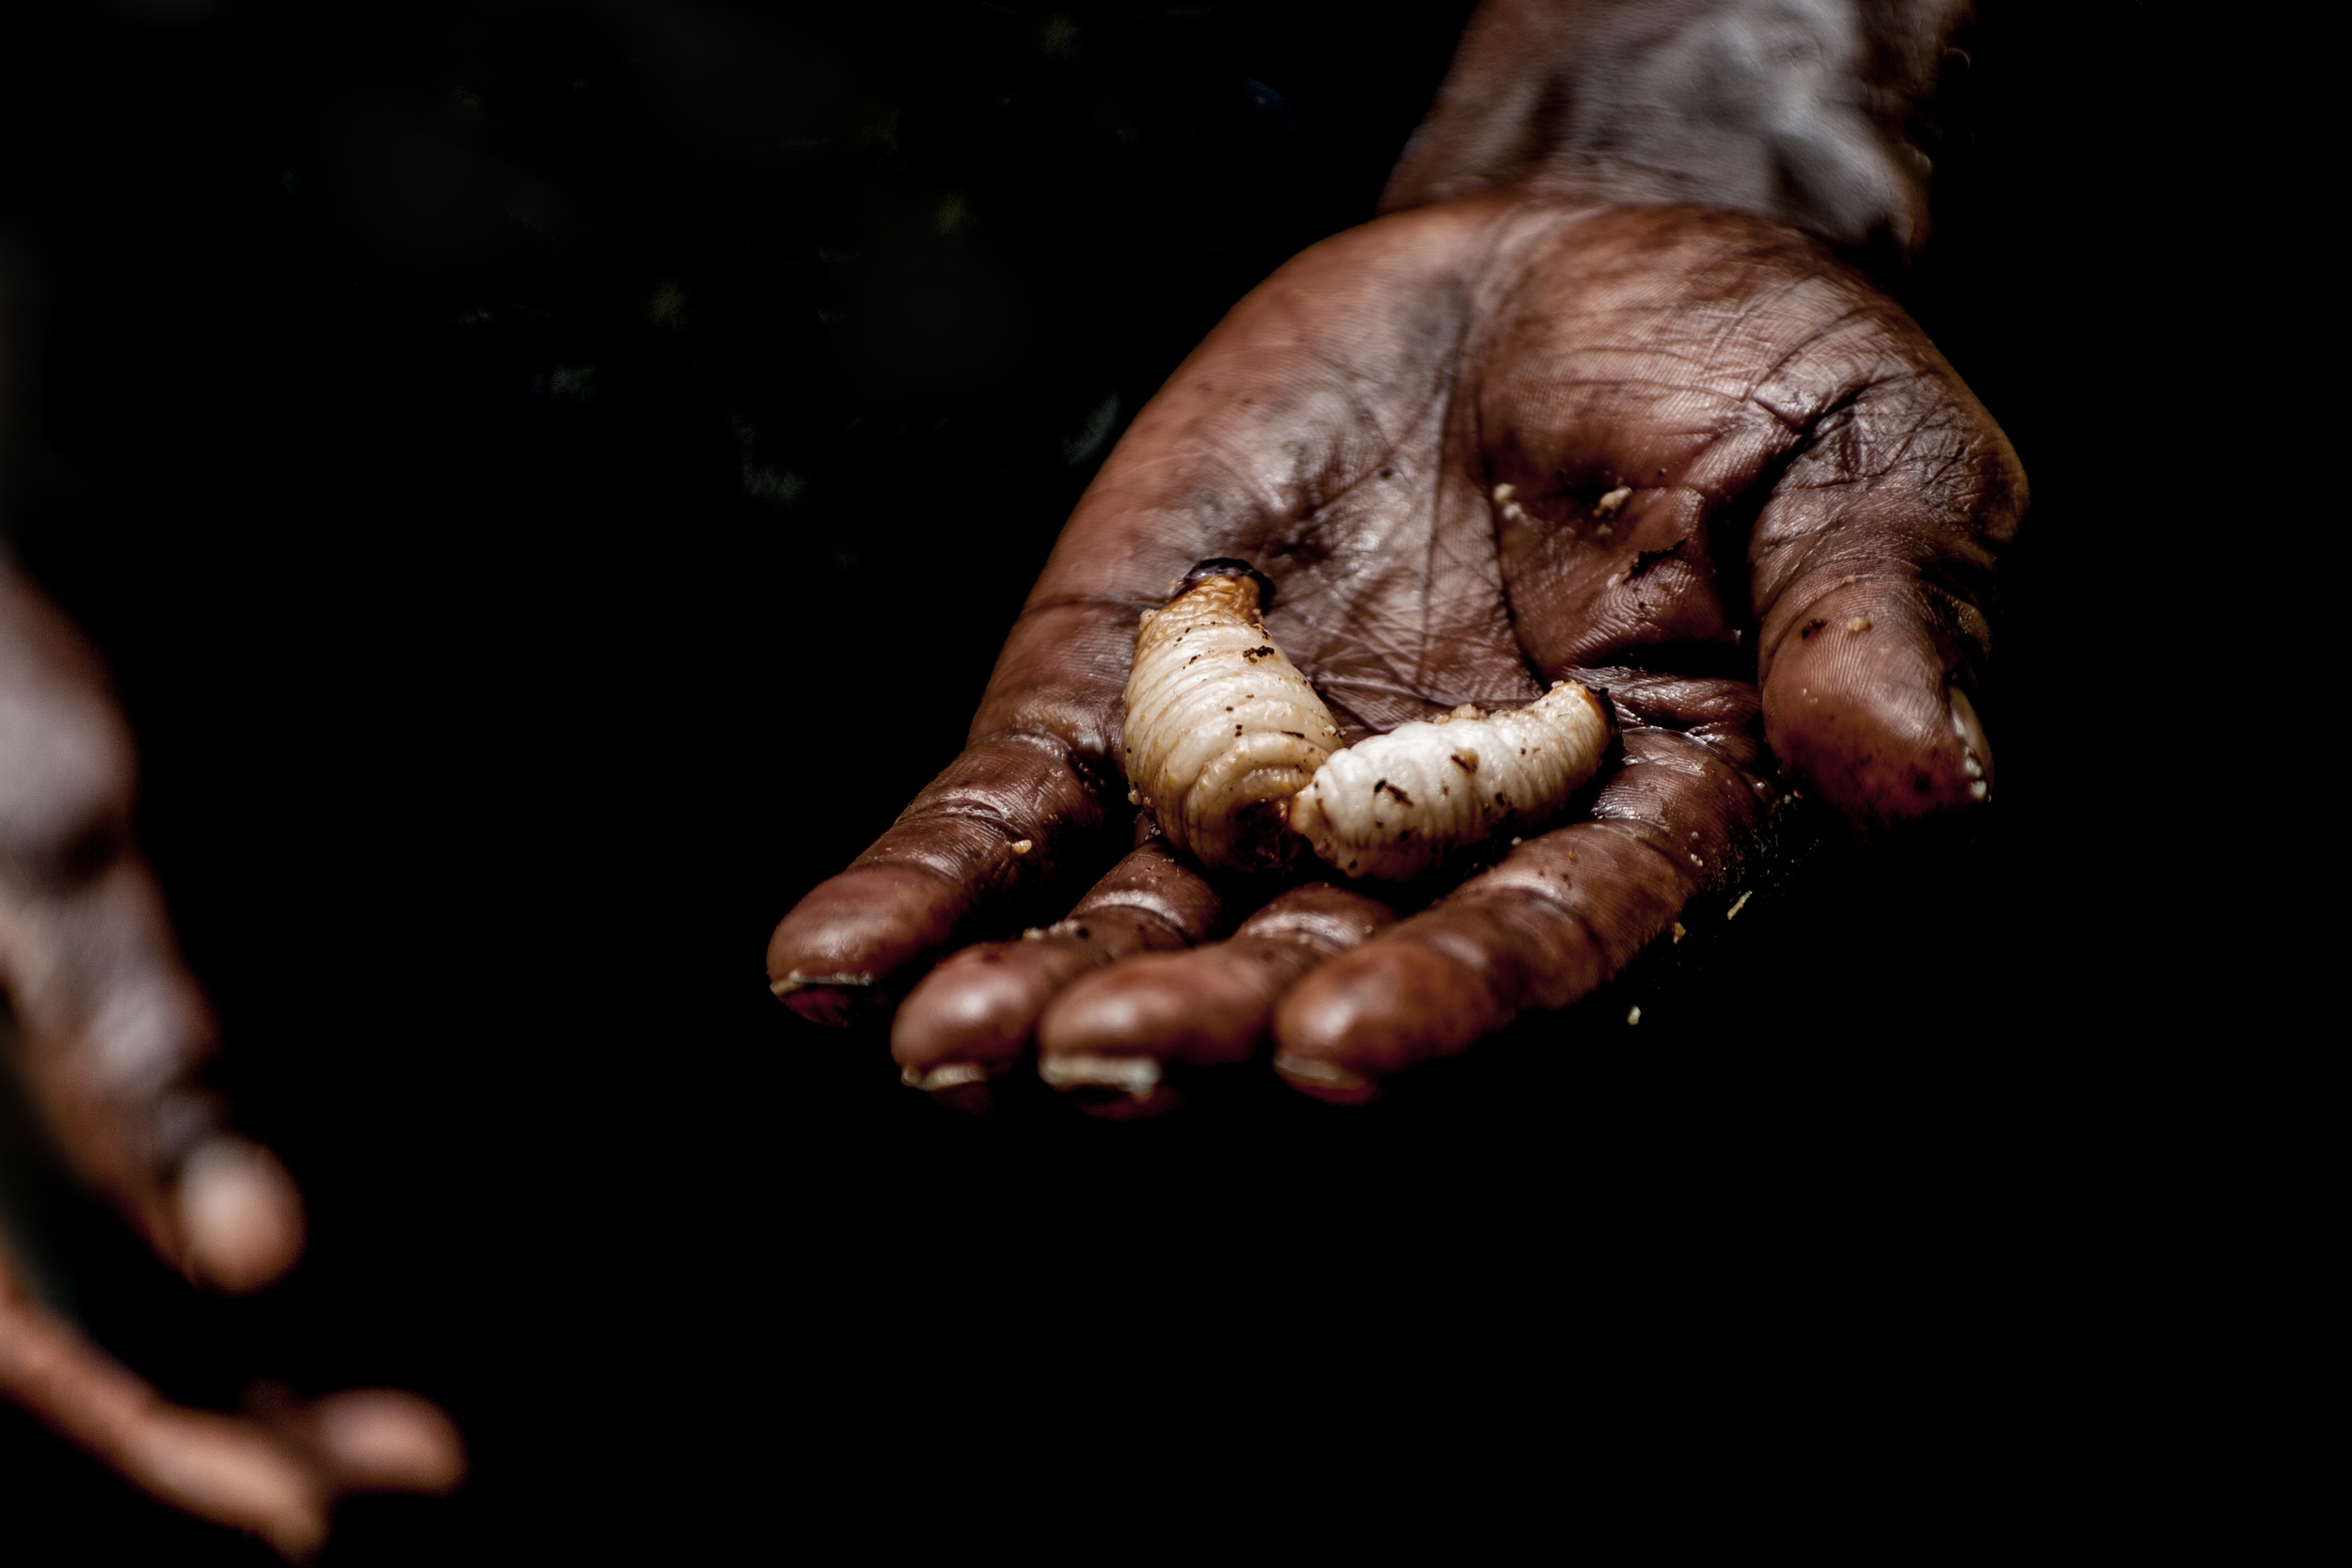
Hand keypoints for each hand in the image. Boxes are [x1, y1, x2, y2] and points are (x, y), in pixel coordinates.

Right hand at [0, 564, 462, 1556]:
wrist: (8, 632)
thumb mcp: (60, 869)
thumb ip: (140, 1059)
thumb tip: (251, 1253)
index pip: (27, 1355)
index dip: (159, 1451)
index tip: (307, 1506)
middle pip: (92, 1354)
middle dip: (242, 1431)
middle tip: (415, 1466)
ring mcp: (36, 1139)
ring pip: (129, 1304)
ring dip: (264, 1375)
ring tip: (410, 1427)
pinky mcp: (99, 1088)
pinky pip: (158, 1217)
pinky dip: (261, 1285)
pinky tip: (348, 1305)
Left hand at [766, 185, 2021, 1109]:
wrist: (1573, 269)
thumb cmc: (1764, 388)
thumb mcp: (1874, 476)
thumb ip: (1875, 630)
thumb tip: (1929, 784)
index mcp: (1629, 840)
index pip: (1540, 950)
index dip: (1449, 1004)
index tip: (1345, 1045)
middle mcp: (1426, 857)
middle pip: (1304, 977)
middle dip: (1200, 1031)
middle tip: (1092, 1063)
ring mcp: (1259, 792)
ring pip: (1135, 930)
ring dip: (1036, 997)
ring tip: (941, 1044)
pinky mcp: (1127, 703)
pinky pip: (1011, 816)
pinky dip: (925, 888)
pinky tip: (829, 972)